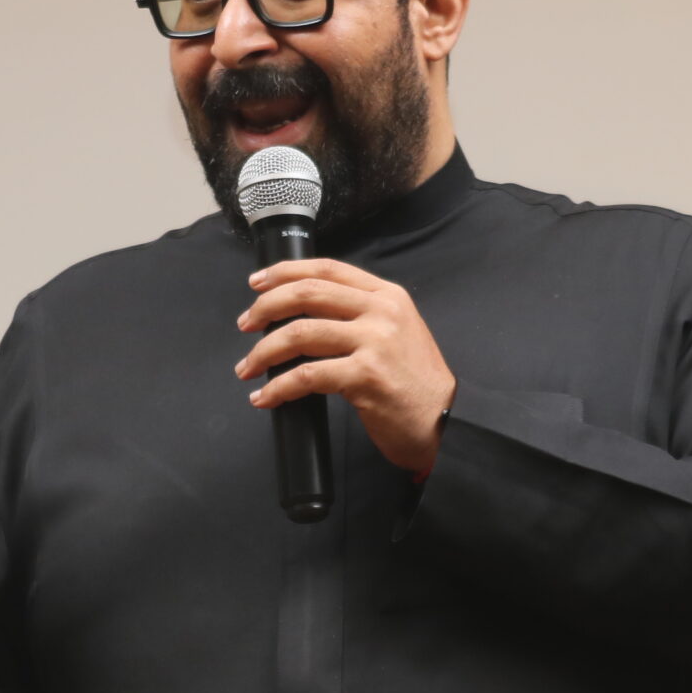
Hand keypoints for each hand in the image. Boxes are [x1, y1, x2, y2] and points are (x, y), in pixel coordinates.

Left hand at [235, 258, 456, 474]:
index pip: (326, 269)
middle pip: (306, 294)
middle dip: (265, 308)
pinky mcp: (365, 376)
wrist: (446, 423)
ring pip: (299, 334)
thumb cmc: (415, 384)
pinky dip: (277, 388)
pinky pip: (305, 376)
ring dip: (264, 352)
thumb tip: (303, 315)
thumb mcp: (398, 332)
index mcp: (387, 296)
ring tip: (248, 367)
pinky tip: (265, 397)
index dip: (284, 272)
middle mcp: (381, 312)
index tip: (257, 283)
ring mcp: (375, 342)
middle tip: (245, 325)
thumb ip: (361, 316)